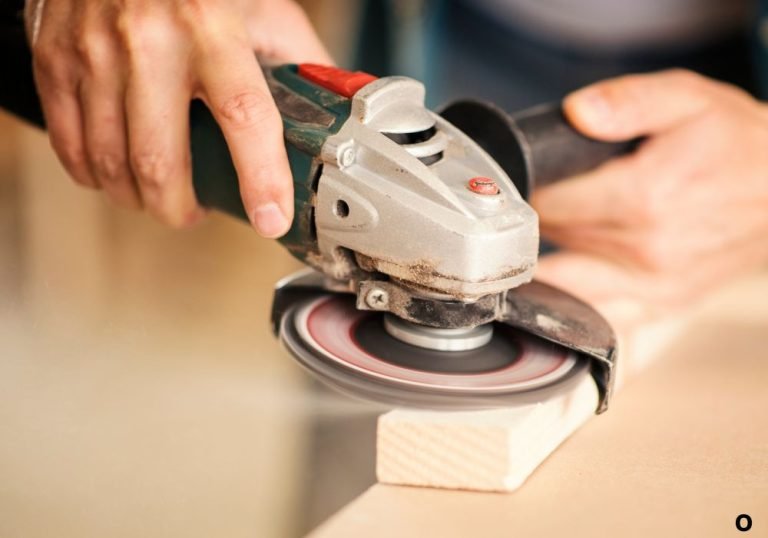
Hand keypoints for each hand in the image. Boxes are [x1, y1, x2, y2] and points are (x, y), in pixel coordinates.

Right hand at [25, 0, 330, 235]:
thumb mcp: (259, 5)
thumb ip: (297, 58)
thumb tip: (332, 111)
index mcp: (211, 24)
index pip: (244, 115)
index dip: (260, 178)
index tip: (271, 218)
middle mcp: (148, 40)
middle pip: (162, 162)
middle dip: (181, 210)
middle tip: (196, 212)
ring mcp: (93, 52)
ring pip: (112, 163)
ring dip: (140, 199)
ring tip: (160, 197)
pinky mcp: (54, 59)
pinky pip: (70, 145)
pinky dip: (96, 176)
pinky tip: (116, 175)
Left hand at [531, 69, 767, 330]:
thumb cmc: (733, 143)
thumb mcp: (686, 99)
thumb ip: (627, 101)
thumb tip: (577, 112)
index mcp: (643, 197)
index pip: (551, 204)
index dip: (535, 189)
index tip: (536, 179)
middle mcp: (645, 249)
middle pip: (557, 241)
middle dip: (545, 219)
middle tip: (555, 197)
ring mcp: (654, 286)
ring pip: (567, 283)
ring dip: (552, 261)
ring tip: (562, 232)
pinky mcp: (663, 306)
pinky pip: (599, 318)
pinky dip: (573, 304)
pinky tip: (567, 285)